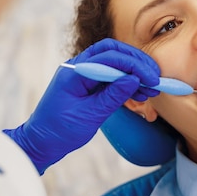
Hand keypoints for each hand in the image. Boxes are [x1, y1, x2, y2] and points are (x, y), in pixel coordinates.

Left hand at [4, 38, 159, 174]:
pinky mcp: (89, 84)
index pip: (110, 57)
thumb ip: (112, 96)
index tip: (151, 79)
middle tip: (155, 76)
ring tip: (151, 88)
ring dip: (134, 72)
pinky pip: (111, 77)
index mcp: (75, 71)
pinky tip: (140, 92)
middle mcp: (79, 67)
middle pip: (113, 52)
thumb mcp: (89, 115)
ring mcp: (84, 74)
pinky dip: (127, 82)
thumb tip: (134, 79)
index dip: (134, 66)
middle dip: (136, 62)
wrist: (41, 143)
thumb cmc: (59, 131)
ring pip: (114, 62)